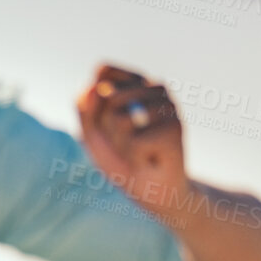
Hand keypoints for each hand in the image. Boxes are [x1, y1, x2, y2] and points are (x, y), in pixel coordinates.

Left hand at [76, 64, 188, 217]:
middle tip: (125, 142)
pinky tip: (149, 159)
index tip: (107, 122)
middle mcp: (156, 88)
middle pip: (107, 96)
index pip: (103, 71)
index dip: (95, 102)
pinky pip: (134, 140)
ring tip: (138, 151)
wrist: (150, 189)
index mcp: (137, 83)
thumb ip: (84, 106)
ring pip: (119, 117)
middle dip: (106, 127)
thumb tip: (97, 89)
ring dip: (120, 143)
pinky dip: (134, 157)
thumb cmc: (121, 158)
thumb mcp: (91, 131)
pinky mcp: (175, 129)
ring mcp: (168, 106)